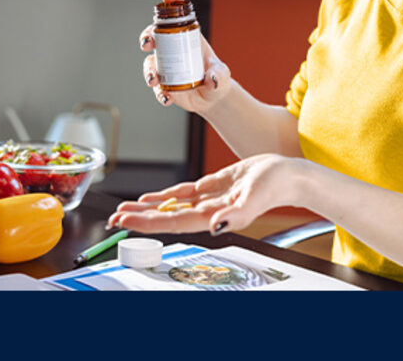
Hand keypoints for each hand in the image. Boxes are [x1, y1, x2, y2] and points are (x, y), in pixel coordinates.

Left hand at [107, 154, 295, 235]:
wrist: (288, 176)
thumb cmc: (275, 186)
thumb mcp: (255, 199)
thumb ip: (236, 215)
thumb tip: (217, 226)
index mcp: (213, 217)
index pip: (172, 222)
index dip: (147, 223)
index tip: (126, 221)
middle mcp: (206, 212)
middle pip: (166, 217)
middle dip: (139, 218)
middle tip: (114, 218)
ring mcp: (208, 200)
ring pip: (171, 207)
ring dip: (148, 208)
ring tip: (125, 209)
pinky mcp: (212, 187)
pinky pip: (183, 194)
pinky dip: (166, 196)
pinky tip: (151, 198)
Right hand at [140, 0, 230, 113]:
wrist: (212, 98)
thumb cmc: (217, 78)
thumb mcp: (222, 74)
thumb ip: (219, 74)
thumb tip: (212, 79)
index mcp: (187, 39)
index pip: (177, 17)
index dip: (172, 3)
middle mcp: (172, 50)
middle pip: (154, 36)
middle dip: (146, 36)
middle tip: (147, 43)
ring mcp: (165, 67)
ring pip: (150, 63)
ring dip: (149, 70)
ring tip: (154, 81)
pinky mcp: (163, 85)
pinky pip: (156, 87)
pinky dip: (159, 93)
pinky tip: (166, 98)